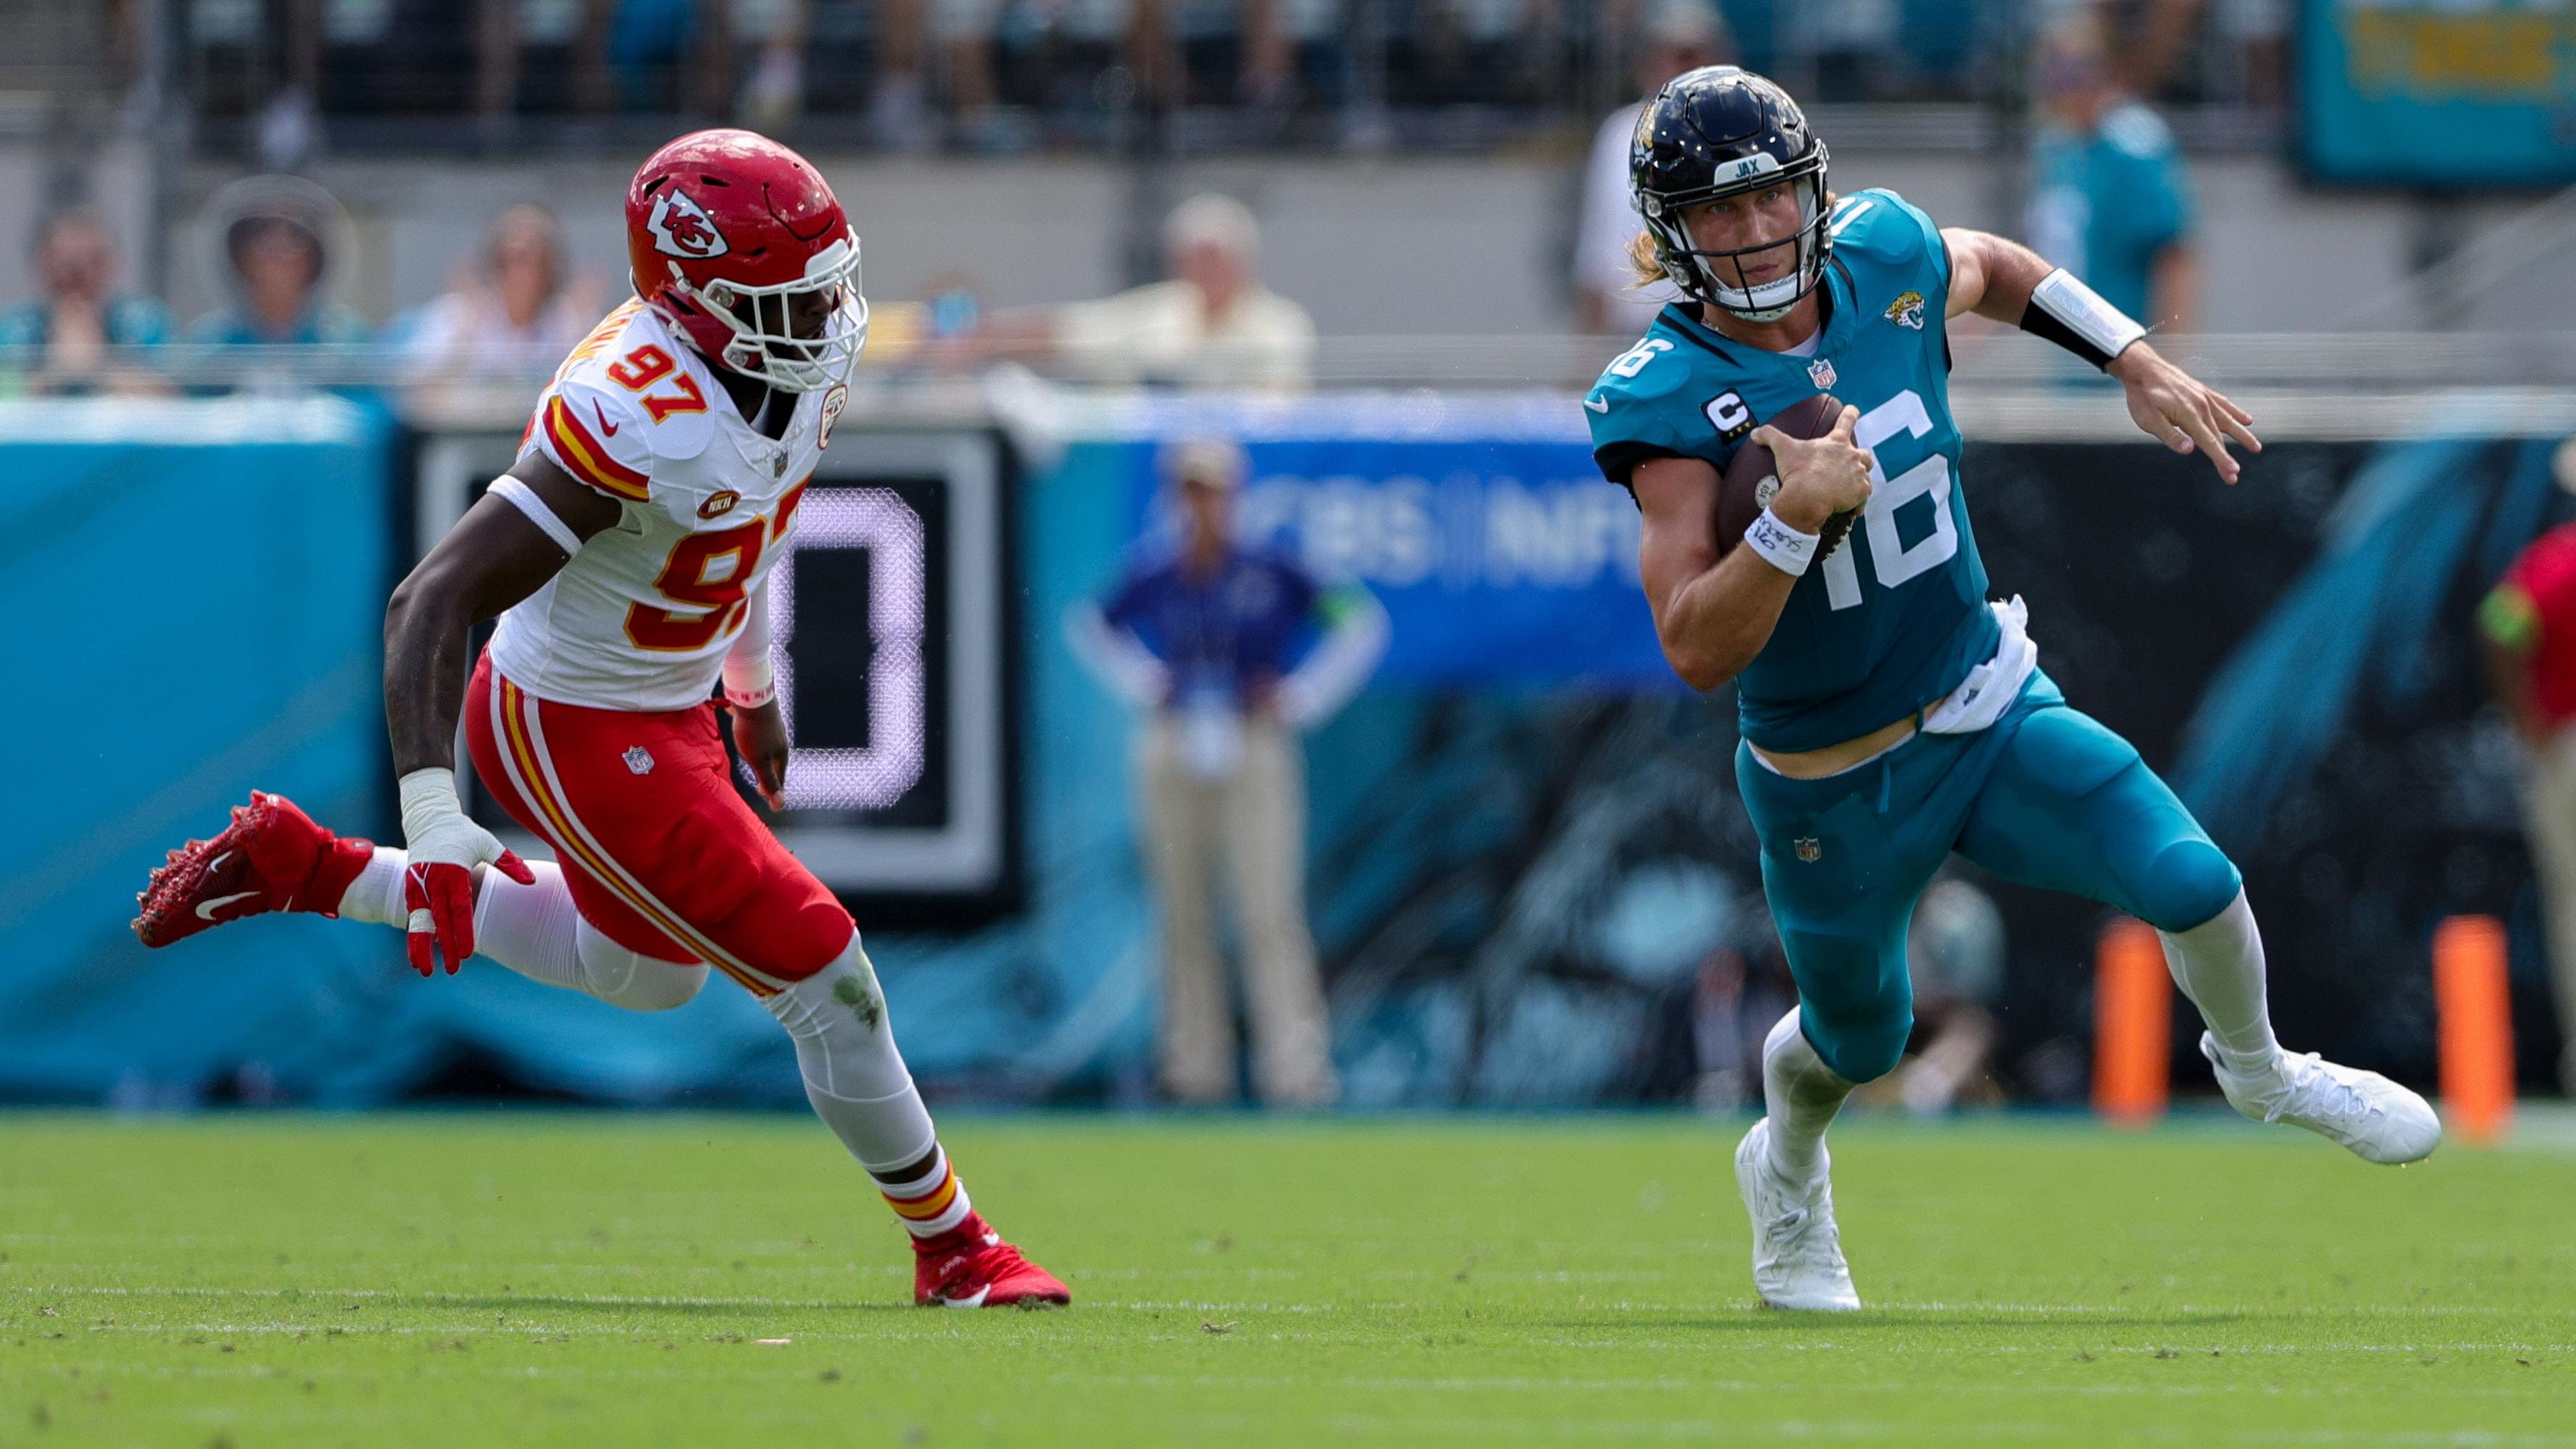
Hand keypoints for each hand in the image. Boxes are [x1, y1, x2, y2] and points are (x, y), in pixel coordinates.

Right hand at [397, 768, 532, 975]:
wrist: (429, 818)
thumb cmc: (462, 832)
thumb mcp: (487, 844)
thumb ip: (508, 863)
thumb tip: (531, 882)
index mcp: (454, 873)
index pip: (460, 910)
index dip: (463, 932)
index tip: (466, 954)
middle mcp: (433, 882)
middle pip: (440, 921)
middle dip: (445, 947)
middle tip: (452, 970)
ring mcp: (418, 886)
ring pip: (420, 922)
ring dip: (421, 946)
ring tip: (424, 971)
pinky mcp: (410, 888)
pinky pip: (413, 915)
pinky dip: (415, 934)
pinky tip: (419, 954)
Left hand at [731, 697, 789, 810]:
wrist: (753, 697)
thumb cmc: (754, 732)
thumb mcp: (758, 761)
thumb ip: (768, 781)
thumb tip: (780, 805)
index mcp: (780, 754)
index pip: (779, 776)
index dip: (772, 788)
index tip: (762, 794)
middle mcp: (780, 741)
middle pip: (774, 761)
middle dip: (767, 771)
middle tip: (758, 780)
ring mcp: (772, 727)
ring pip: (767, 746)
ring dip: (760, 755)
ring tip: (751, 758)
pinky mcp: (762, 717)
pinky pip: (757, 732)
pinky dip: (752, 739)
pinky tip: (743, 733)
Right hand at [1755, 403, 1872, 532]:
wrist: (1808, 496)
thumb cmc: (1798, 471)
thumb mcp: (1783, 450)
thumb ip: (1770, 437)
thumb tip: (1755, 433)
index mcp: (1836, 443)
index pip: (1846, 420)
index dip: (1850, 413)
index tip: (1853, 409)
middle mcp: (1852, 456)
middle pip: (1865, 454)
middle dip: (1861, 458)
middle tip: (1853, 463)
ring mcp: (1858, 474)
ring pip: (1866, 474)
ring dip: (1861, 479)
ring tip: (1852, 487)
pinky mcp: (1861, 492)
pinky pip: (1864, 497)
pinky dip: (1859, 502)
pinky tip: (1852, 508)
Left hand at [2109, 341, 2260, 483]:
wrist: (2143, 368)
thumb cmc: (2143, 397)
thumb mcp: (2149, 420)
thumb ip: (2170, 436)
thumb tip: (2190, 450)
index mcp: (2189, 416)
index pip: (2209, 442)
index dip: (2221, 459)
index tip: (2232, 473)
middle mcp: (2202, 406)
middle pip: (2219, 437)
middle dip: (2226, 458)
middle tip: (2234, 477)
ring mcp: (2204, 398)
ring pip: (2228, 420)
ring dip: (2242, 435)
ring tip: (2256, 447)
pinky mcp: (2203, 391)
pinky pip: (2224, 404)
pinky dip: (2236, 413)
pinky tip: (2247, 420)